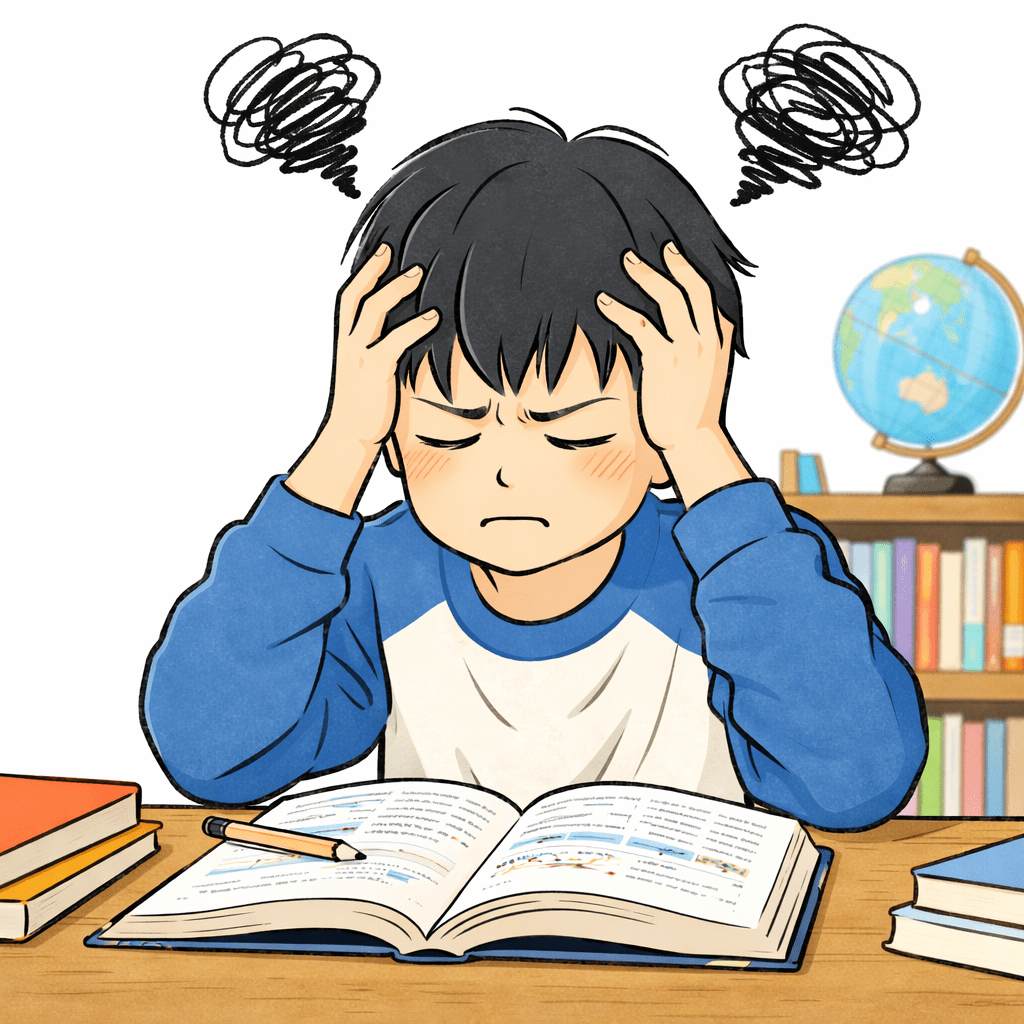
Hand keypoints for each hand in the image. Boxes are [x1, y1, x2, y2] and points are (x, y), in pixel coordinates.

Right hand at [329, 242, 439, 445]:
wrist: (349, 436)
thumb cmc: (363, 405)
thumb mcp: (366, 372)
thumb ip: (378, 349)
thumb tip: (401, 334)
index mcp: (344, 343)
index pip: (347, 299)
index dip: (361, 274)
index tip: (378, 253)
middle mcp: (348, 345)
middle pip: (355, 297)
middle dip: (371, 270)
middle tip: (391, 249)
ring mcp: (359, 357)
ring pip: (373, 311)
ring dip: (395, 289)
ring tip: (417, 274)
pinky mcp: (375, 371)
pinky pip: (394, 341)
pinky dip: (414, 326)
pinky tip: (433, 318)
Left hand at [596, 243, 750, 504]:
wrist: (692, 442)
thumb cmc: (694, 412)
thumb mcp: (708, 373)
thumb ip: (703, 347)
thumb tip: (683, 331)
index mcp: (722, 339)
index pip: (712, 295)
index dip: (694, 271)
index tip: (678, 255)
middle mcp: (709, 339)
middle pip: (695, 287)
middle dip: (676, 262)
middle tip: (659, 246)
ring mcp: (688, 348)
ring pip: (669, 297)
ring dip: (647, 275)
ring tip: (627, 260)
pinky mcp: (664, 360)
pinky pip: (640, 325)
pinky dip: (619, 310)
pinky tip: (603, 302)